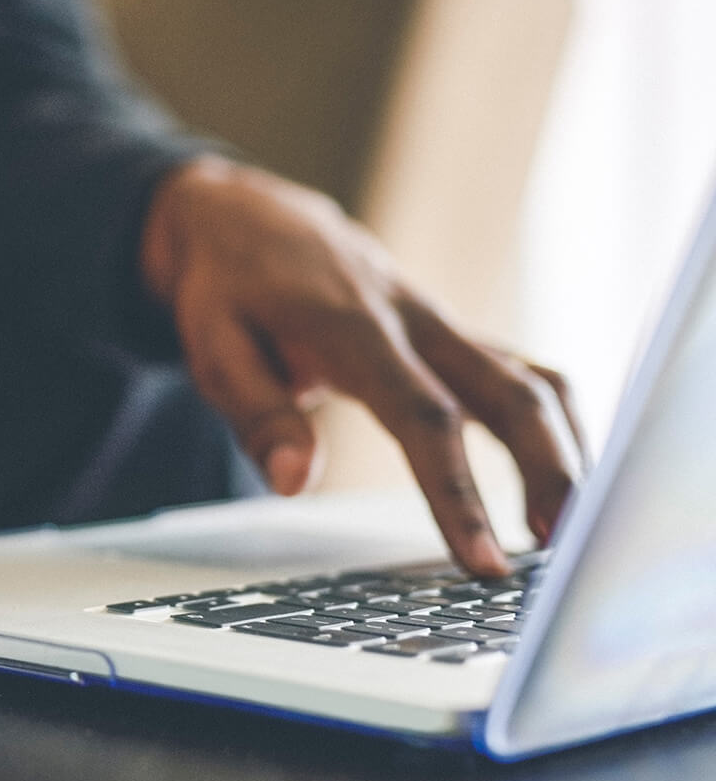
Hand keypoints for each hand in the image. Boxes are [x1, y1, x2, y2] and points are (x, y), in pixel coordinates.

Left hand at [140, 156, 585, 575]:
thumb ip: (258, 414)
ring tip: (568, 531)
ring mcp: (441, 324)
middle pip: (511, 393)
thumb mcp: (213, 346)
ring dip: (564, 451)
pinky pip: (521, 374)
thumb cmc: (227, 287)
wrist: (245, 219)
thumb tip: (294, 484)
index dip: (458, 492)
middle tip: (562, 552)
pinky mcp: (451, 334)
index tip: (483, 561)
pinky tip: (561, 480)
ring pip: (532, 380)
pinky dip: (552, 426)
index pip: (422, 417)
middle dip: (549, 472)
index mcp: (354, 327)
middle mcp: (414, 321)